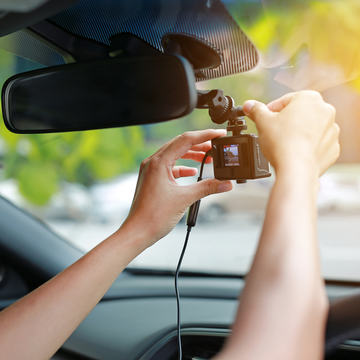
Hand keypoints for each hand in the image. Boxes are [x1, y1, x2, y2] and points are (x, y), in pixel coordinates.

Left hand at [121, 130, 232, 248]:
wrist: (138, 232)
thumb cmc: (153, 217)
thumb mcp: (184, 199)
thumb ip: (207, 188)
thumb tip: (225, 183)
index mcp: (158, 162)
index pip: (185, 140)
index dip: (205, 135)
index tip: (218, 133)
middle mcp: (152, 162)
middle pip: (180, 144)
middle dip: (199, 144)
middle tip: (216, 146)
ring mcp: (151, 170)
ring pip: (174, 155)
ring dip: (191, 155)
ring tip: (207, 158)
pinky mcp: (152, 179)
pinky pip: (170, 167)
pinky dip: (182, 168)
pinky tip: (192, 172)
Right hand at [243, 90, 339, 175]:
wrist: (296, 169)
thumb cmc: (282, 143)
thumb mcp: (262, 121)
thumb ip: (256, 110)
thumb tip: (249, 105)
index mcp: (309, 98)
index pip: (285, 101)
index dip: (271, 110)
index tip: (264, 119)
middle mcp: (326, 111)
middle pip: (299, 113)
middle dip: (286, 122)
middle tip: (273, 132)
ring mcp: (332, 131)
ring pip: (310, 129)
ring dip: (297, 134)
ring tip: (283, 144)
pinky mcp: (332, 148)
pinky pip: (317, 144)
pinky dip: (307, 147)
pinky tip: (294, 153)